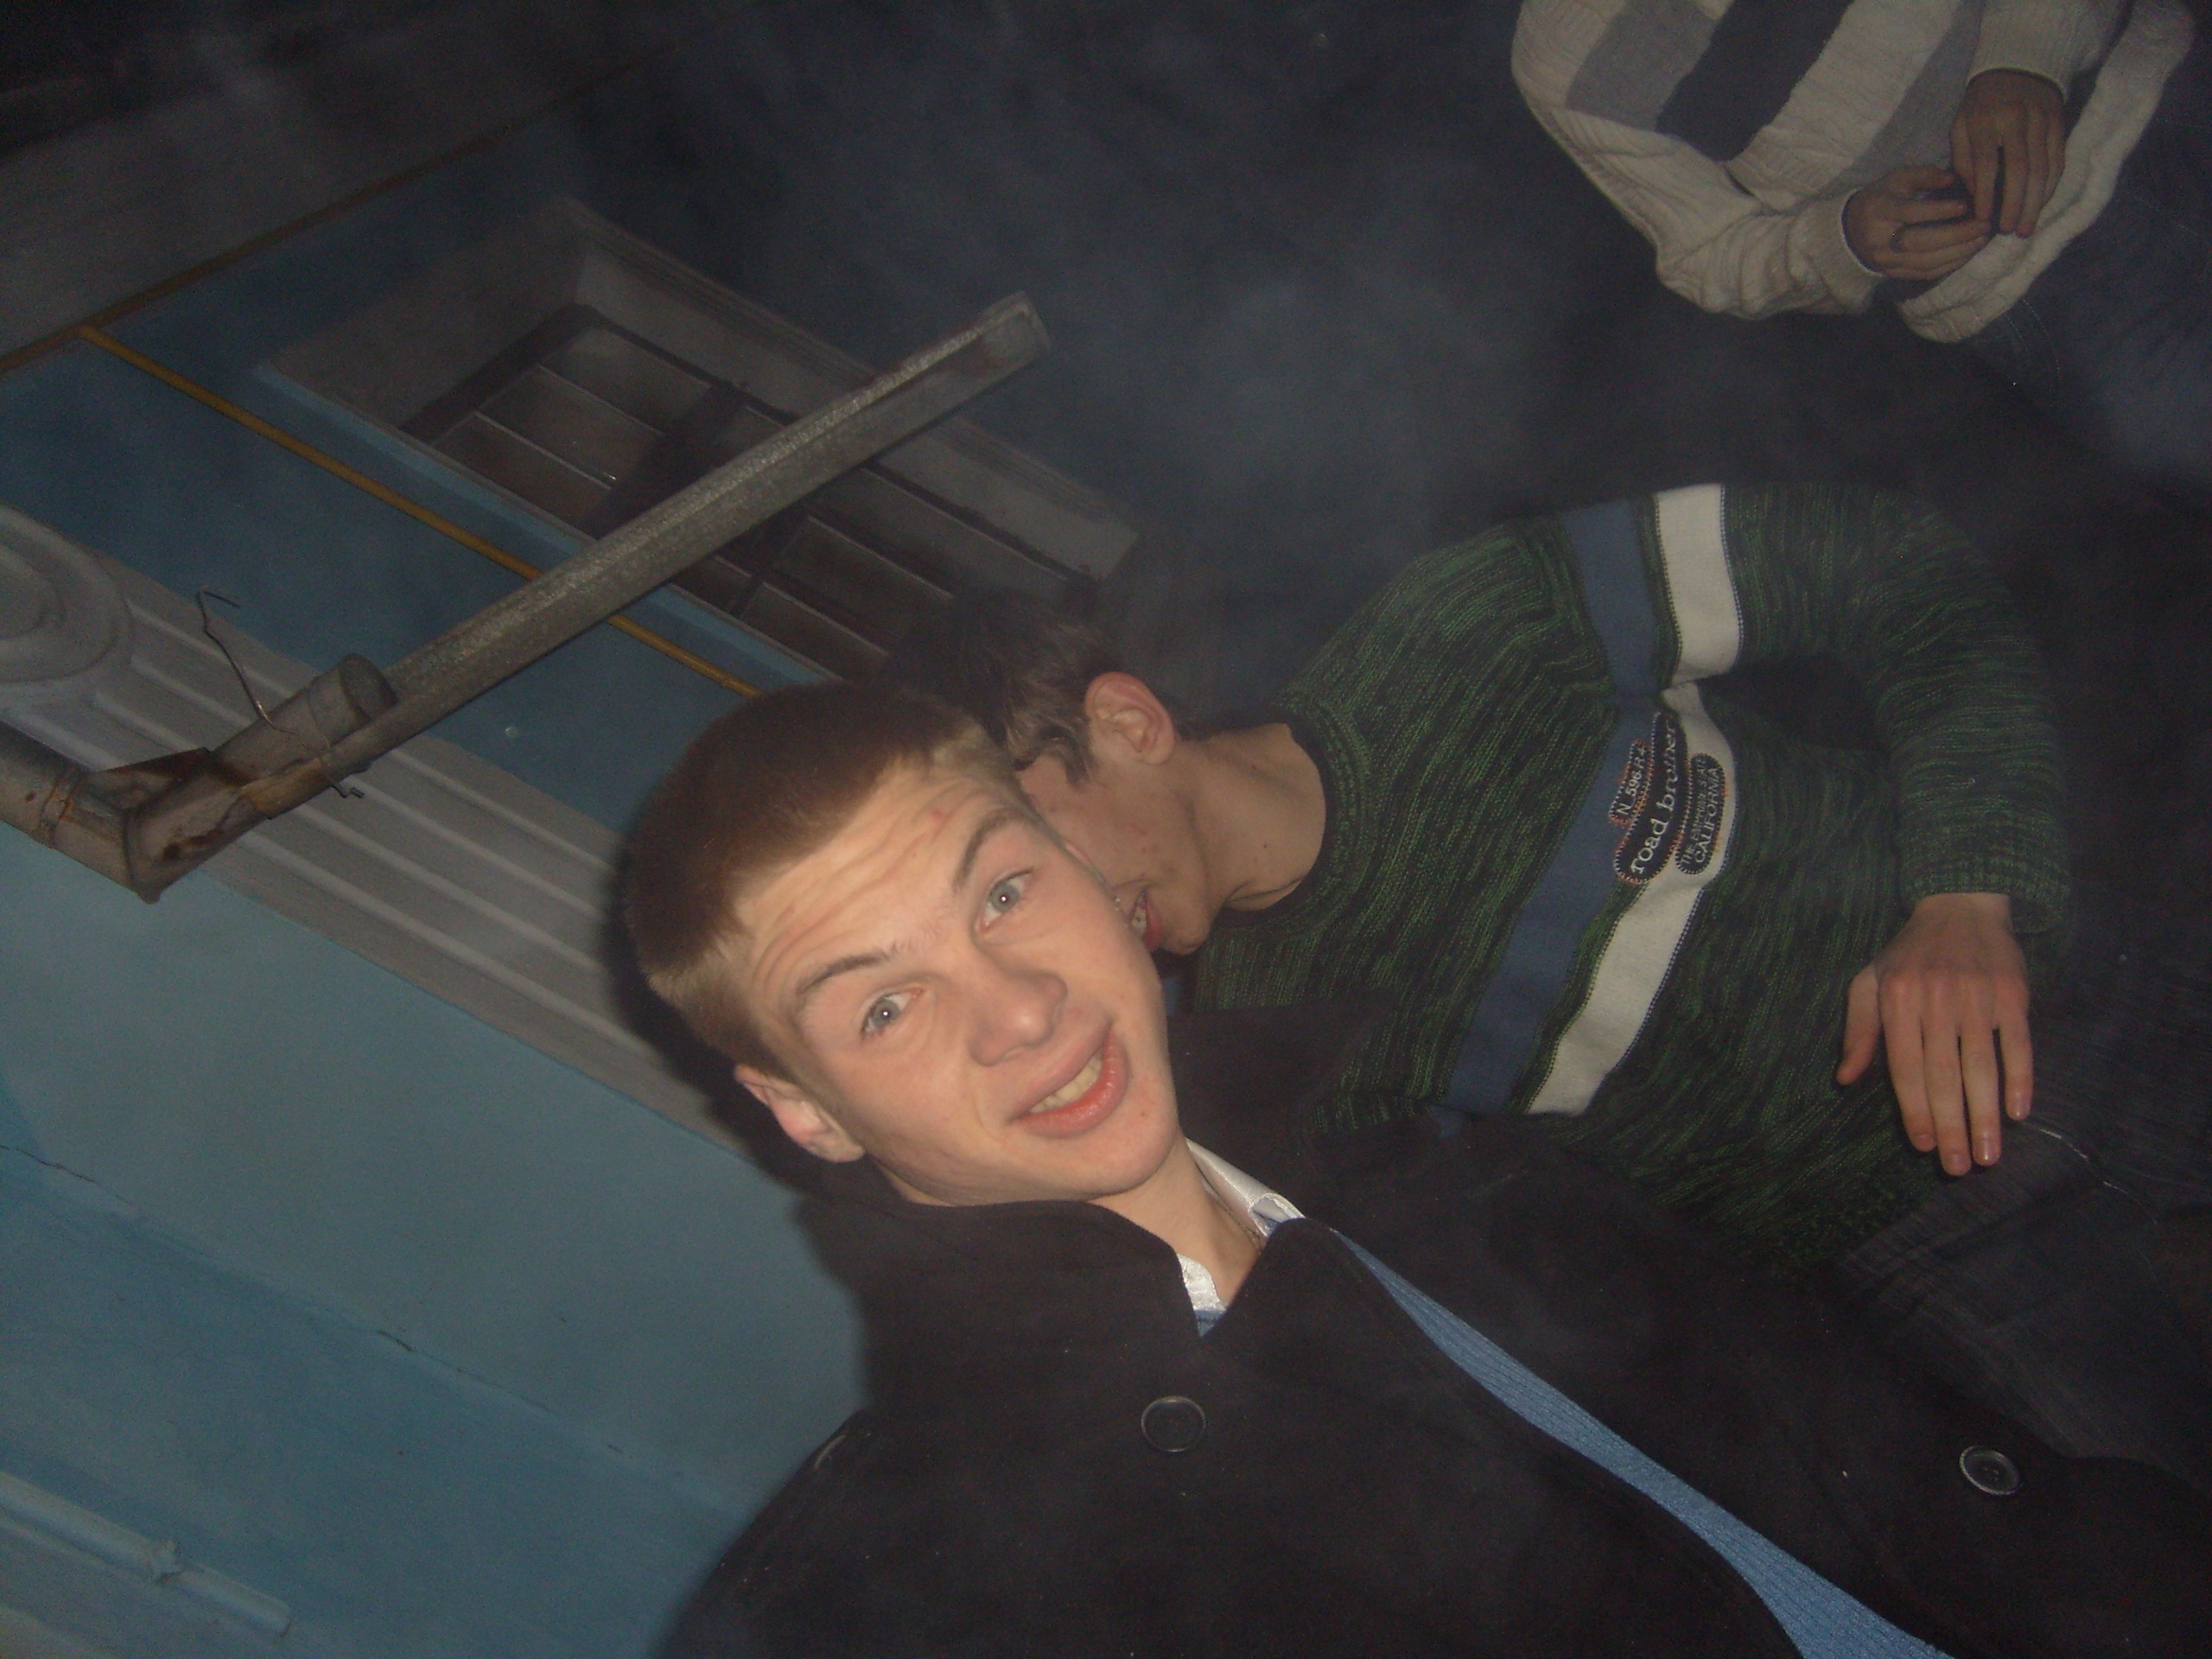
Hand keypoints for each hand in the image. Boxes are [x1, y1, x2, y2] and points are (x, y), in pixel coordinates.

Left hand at [1838, 892, 2031, 1175]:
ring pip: (1981, 1067)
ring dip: (1986, 1116)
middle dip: (1951, 1126)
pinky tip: (2018, 1112)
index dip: (1914, 1109)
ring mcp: (1976, 997)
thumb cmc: (1908, 953)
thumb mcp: (1869, 982)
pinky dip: (2020, 1079)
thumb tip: (1842, 1078)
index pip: (1904, 1067)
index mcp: (1897, 1001)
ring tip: (1988, 1154)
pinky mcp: (2011, 994)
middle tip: (1959, 1167)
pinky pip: (2017, 1043)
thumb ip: (1858, 1031)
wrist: (1960, 905)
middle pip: (1943, 1076)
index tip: (1922, 1146)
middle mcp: (1936, 1001)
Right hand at [1844, 166, 1989, 279]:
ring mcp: (1885, 260)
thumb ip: (1924, 175)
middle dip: (1957, 236)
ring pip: (1926, 262)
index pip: (1911, 213)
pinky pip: (1924, 274)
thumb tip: (1954, 178)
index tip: (1967, 206)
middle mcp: (1880, 239)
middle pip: (1920, 242)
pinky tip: (1967, 254)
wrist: (1849, 230)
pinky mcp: (1892, 273)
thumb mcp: (1897, 179)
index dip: (1940, 211)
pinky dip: (1949, 265)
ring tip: (1981, 240)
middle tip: (1984, 226)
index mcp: (1879, 210)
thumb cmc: (1880, 198)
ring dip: (1958, 252)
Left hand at [1951, 69, 2066, 234]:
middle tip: (2011, 231)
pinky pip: (2058, 160)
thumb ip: (1964, 160)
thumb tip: (1975, 195)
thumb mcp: (1960, 126)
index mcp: (1986, 121)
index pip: (1987, 163)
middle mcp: (2018, 120)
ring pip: (2043, 168)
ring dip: (2036, 202)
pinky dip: (2051, 186)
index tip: (1983, 219)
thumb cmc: (1980, 105)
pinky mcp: (2059, 124)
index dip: (1986, 194)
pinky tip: (2042, 204)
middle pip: (2021, 169)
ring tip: (2027, 227)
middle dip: (2016, 205)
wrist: (2017, 67)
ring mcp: (2042, 121)